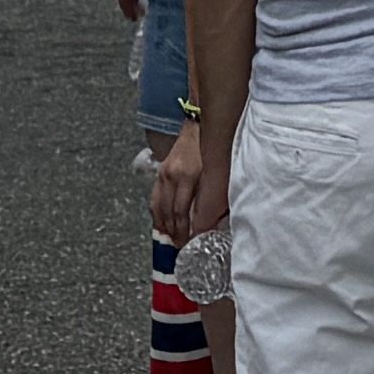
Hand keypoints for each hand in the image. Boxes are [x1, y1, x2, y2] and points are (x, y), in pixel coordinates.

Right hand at [151, 127, 227, 245]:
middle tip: (180, 246)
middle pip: (170, 213)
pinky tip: (162, 224)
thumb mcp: (218, 175)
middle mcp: (173, 176)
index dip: (185, 231)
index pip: (183, 212)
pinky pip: (155, 199)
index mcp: (189, 176)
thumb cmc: (213, 151)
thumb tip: (211, 225)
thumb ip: (214, 200)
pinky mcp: (160, 172)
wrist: (198, 126)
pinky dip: (157, 214)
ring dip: (164, 226)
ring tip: (171, 239)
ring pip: (159, 208)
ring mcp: (164, 174)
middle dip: (175, 233)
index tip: (190, 244)